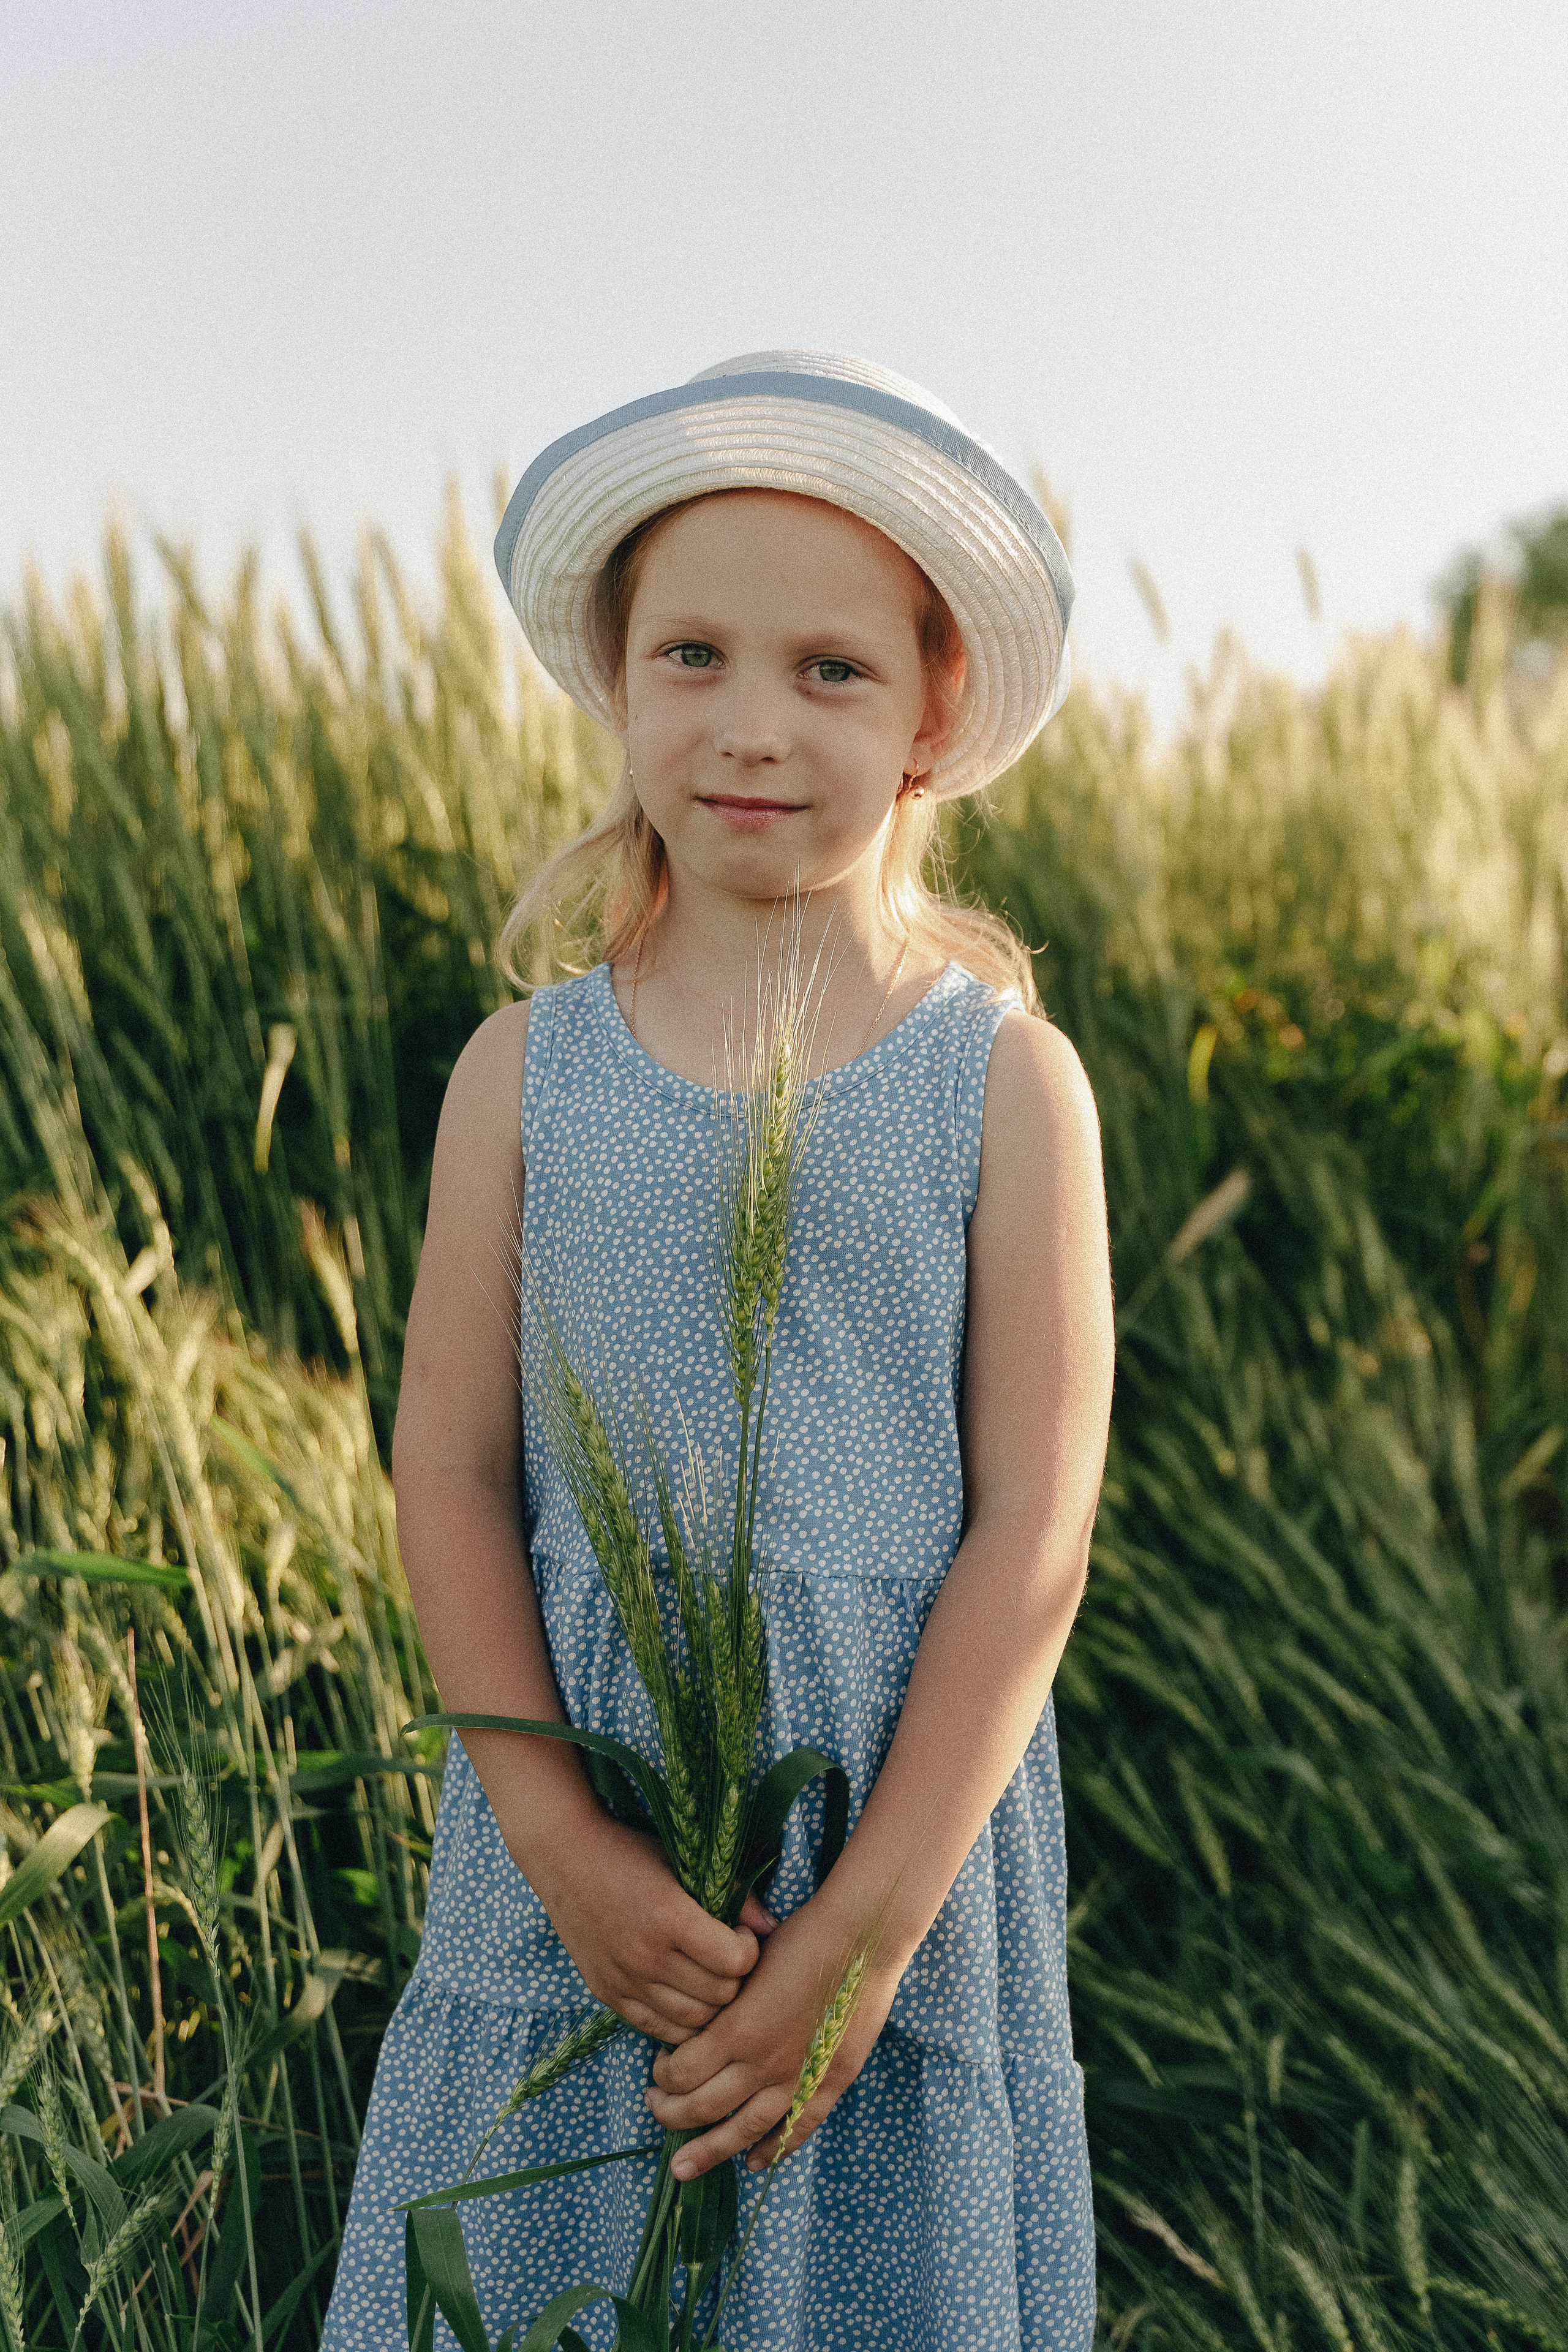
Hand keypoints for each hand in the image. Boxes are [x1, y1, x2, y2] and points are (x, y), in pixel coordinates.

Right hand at [529, 1813, 767, 2044]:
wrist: (565, 1857)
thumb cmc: (630, 1853)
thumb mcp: (683, 1862)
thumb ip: (732, 1894)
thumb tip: (771, 1925)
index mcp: (668, 1917)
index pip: (734, 1961)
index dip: (748, 1950)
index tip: (739, 1934)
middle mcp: (646, 1956)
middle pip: (719, 1996)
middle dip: (734, 1979)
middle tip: (728, 1957)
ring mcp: (625, 1981)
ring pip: (692, 2021)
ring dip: (710, 2004)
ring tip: (707, 1977)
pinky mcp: (608, 1994)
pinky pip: (658, 2030)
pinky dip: (680, 2021)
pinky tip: (683, 1994)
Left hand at [644, 1894, 901, 2178]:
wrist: (863, 1936)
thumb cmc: (800, 1936)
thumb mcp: (745, 1962)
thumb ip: (720, 2000)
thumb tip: (693, 2017)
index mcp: (737, 2028)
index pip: (681, 2073)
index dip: (662, 2077)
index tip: (658, 2069)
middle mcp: (763, 2061)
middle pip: (703, 2107)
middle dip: (670, 2114)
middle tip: (655, 2110)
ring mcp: (799, 2076)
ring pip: (745, 2130)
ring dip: (710, 2150)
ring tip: (684, 2166)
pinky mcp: (830, 2080)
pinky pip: (798, 2127)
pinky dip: (774, 2149)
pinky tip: (753, 2162)